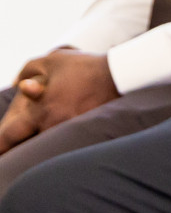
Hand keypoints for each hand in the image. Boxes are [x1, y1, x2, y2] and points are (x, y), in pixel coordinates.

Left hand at [0, 49, 117, 153]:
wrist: (118, 75)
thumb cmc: (83, 67)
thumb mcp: (53, 60)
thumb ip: (28, 70)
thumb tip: (17, 84)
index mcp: (39, 110)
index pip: (9, 136)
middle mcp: (52, 125)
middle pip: (28, 147)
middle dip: (18, 149)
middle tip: (11, 152)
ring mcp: (70, 131)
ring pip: (49, 144)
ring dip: (45, 139)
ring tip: (53, 127)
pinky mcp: (86, 132)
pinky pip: (69, 142)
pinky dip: (64, 139)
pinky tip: (72, 129)